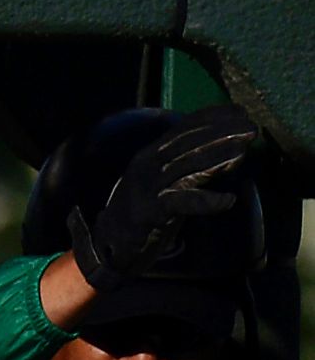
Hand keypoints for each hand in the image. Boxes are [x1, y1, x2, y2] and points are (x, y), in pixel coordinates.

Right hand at [81, 107, 275, 287]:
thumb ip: (183, 165)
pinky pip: (184, 202)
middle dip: (223, 134)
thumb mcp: (159, 181)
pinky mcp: (151, 212)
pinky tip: (228, 201)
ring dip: (219, 159)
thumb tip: (222, 150)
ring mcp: (148, 188)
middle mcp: (147, 166)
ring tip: (244, 153)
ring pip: (189, 167)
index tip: (239, 112)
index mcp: (149, 155)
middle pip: (190, 144)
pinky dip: (207, 202)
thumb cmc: (141, 213)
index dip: (213, 117)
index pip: (184, 129)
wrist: (108, 247)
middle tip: (251, 130)